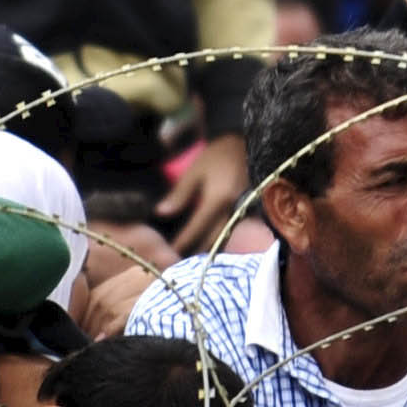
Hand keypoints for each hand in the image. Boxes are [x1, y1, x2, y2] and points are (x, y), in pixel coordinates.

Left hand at [158, 130, 250, 255]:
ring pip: (224, 238)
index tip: (169, 254)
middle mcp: (233, 210)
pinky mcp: (246, 212)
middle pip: (213, 239)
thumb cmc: (216, 156)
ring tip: (191, 256)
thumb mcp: (194, 171)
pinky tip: (207, 242)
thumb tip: (160, 213)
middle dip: (196, 251)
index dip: (182, 242)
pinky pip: (231, 231)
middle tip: (179, 261)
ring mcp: (242, 213)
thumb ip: (179, 194)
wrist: (243, 145)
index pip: (197, 228)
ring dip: (208, 247)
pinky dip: (218, 238)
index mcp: (218, 200)